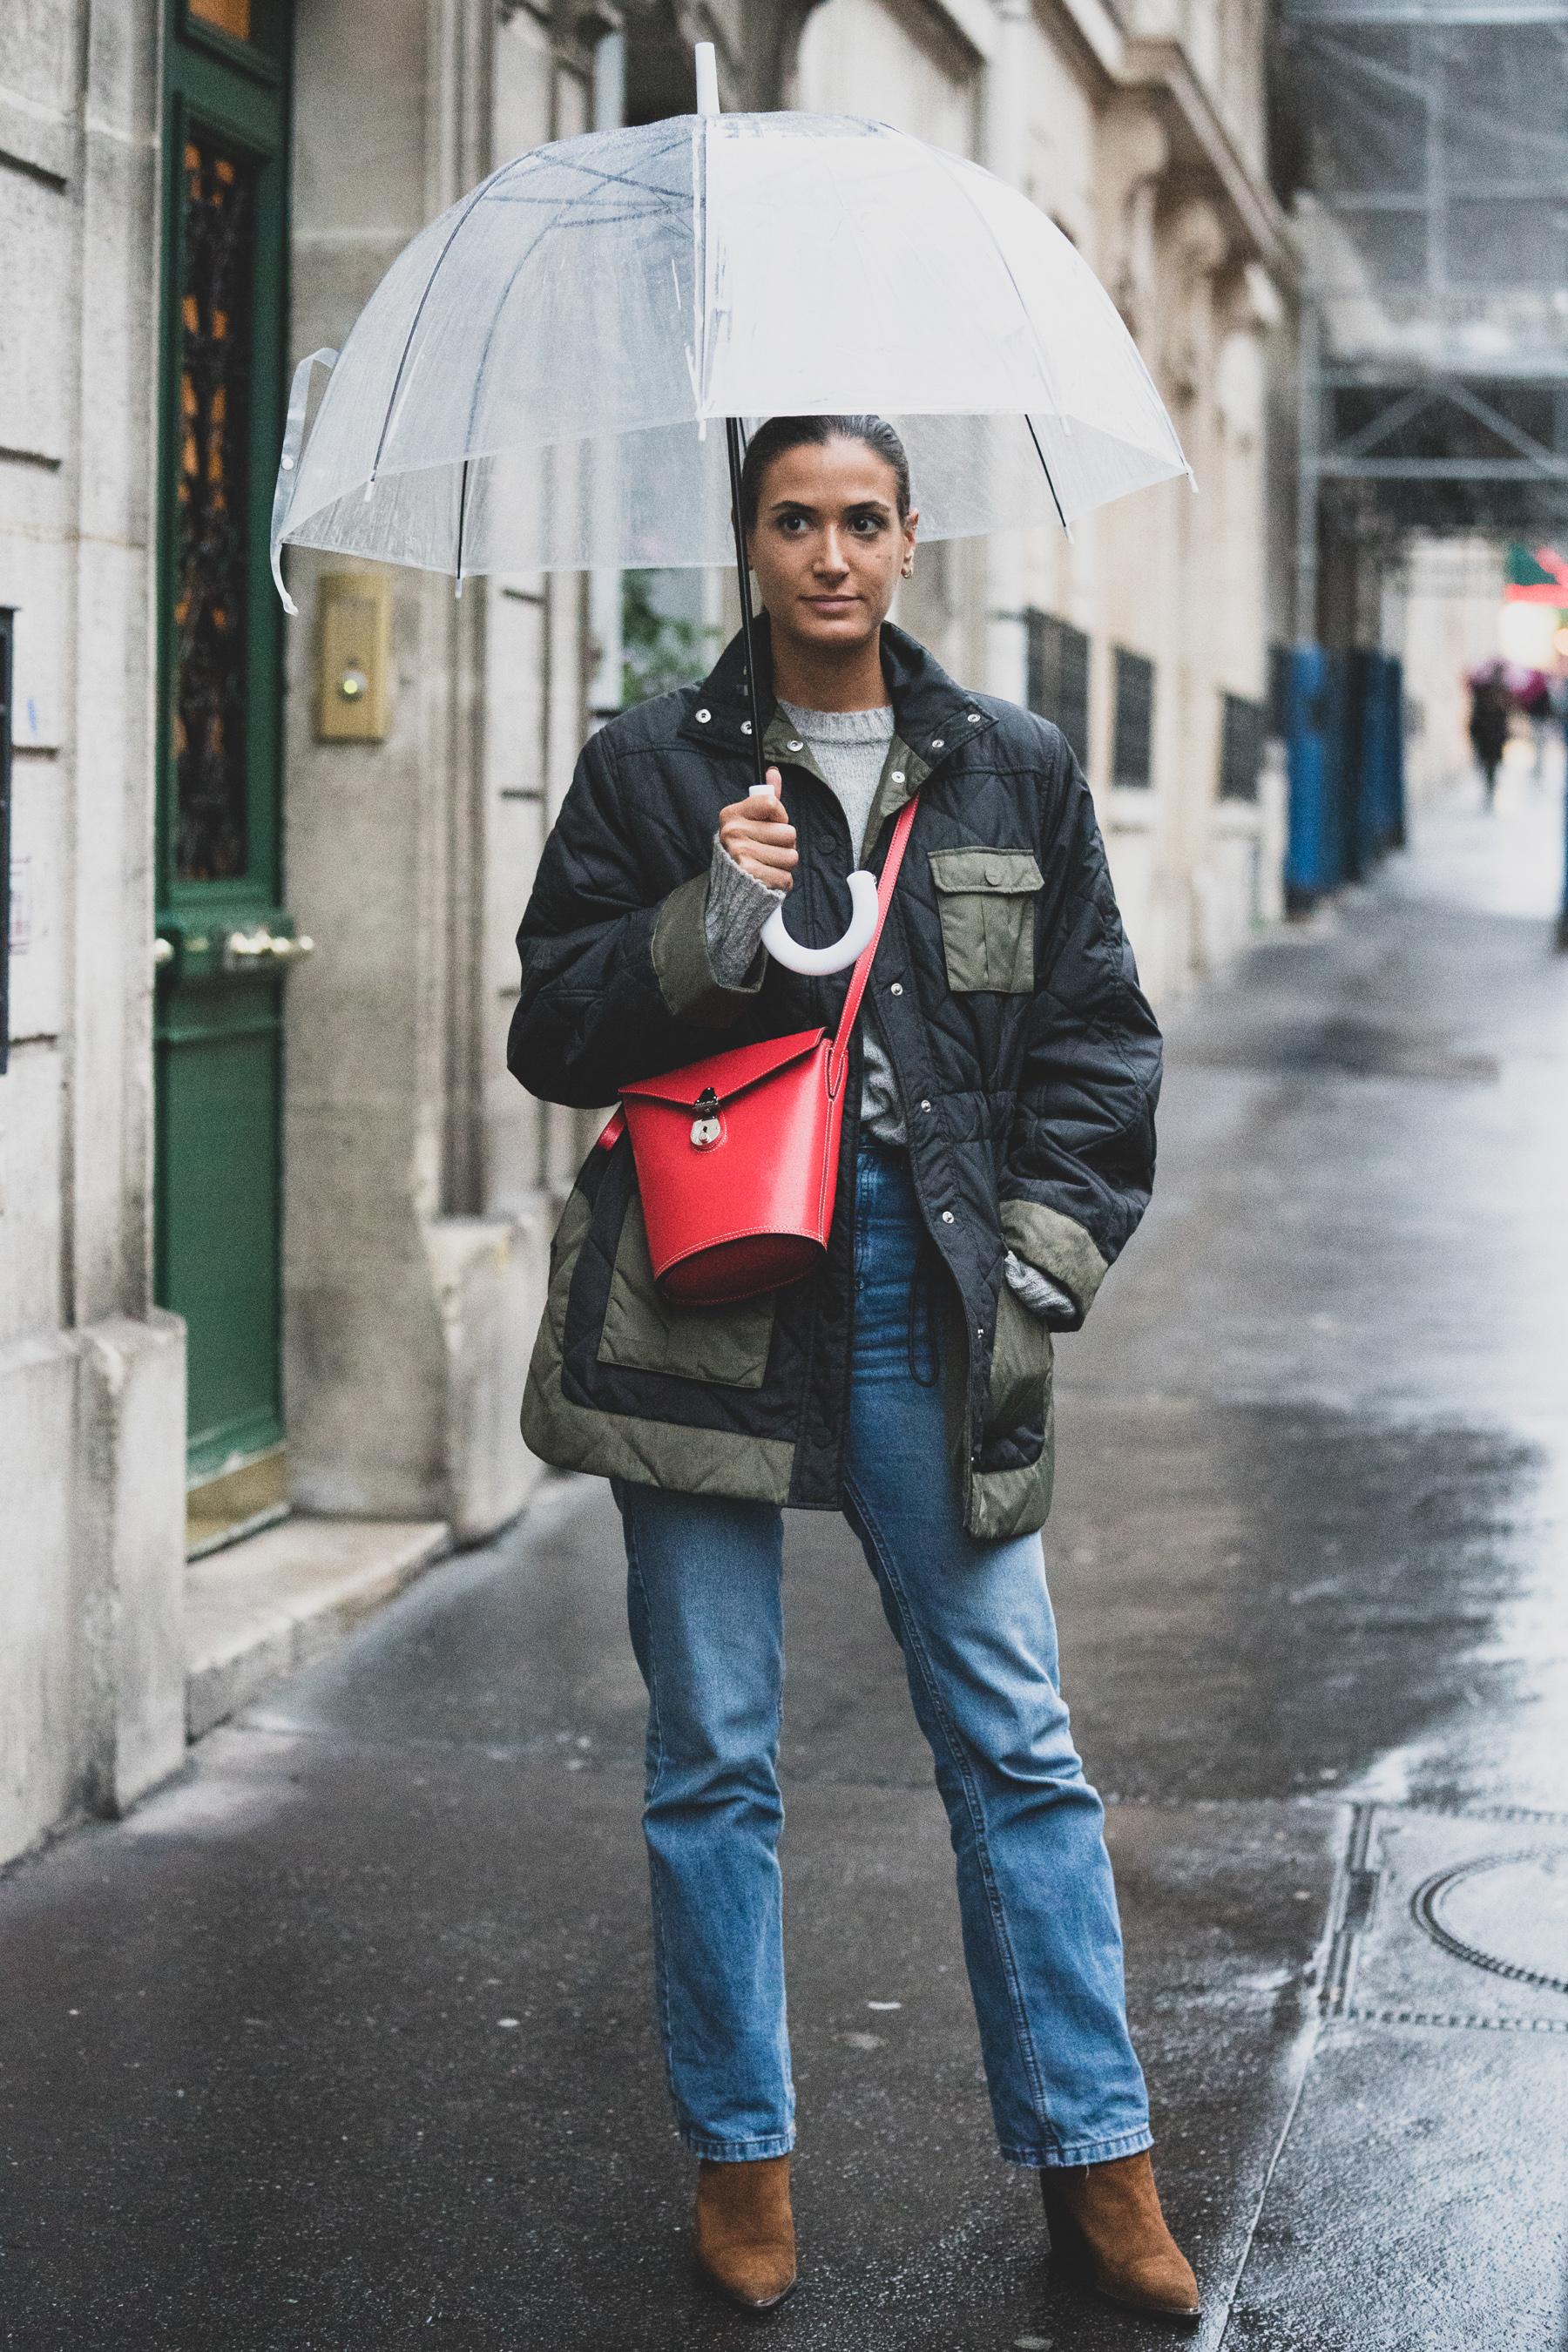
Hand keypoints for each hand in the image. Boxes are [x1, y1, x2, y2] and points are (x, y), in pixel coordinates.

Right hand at [718, 769, 795, 892]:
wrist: (731, 888)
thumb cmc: (746, 849)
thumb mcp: (752, 821)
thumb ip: (765, 797)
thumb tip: (774, 772)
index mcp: (732, 814)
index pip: (772, 803)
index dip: (780, 817)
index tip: (770, 825)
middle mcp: (733, 832)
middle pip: (788, 832)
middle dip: (786, 844)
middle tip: (769, 850)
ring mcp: (740, 854)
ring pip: (791, 856)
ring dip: (785, 864)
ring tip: (769, 865)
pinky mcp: (751, 877)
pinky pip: (786, 877)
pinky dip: (782, 881)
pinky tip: (768, 878)